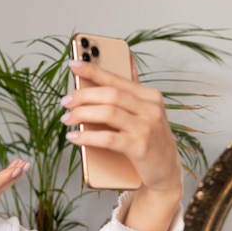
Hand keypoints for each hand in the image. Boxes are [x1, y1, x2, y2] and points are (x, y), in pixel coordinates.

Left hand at [61, 58, 182, 230]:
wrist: (166, 171)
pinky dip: (87, 136)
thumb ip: (133, 89)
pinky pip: (107, 138)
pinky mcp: (139, 147)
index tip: (72, 64)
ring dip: (82, 114)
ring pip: (108, 113)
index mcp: (150, 96)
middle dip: (83, 96)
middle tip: (65, 102)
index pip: (117, 79)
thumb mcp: (145, 112)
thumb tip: (126, 59)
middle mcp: (150, 109)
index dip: (93, 70)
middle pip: (110, 94)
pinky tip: (74, 137)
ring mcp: (146, 128)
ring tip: (67, 119)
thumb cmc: (150, 140)